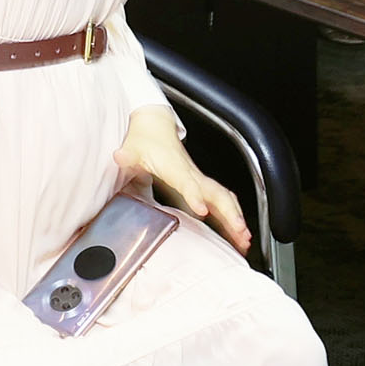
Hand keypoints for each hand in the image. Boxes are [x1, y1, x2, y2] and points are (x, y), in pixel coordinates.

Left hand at [117, 110, 250, 257]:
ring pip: (223, 198)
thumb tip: (119, 156)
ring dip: (236, 217)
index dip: (195, 195)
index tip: (202, 210)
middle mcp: (191, 174)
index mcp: (175, 167)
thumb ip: (128, 155)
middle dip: (230, 212)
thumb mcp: (132, 147)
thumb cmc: (145, 139)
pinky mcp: (200, 185)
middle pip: (216, 193)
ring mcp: (198, 180)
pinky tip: (238, 233)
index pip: (188, 183)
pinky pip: (221, 202)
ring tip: (245, 239)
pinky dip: (232, 217)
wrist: (155, 126)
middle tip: (239, 231)